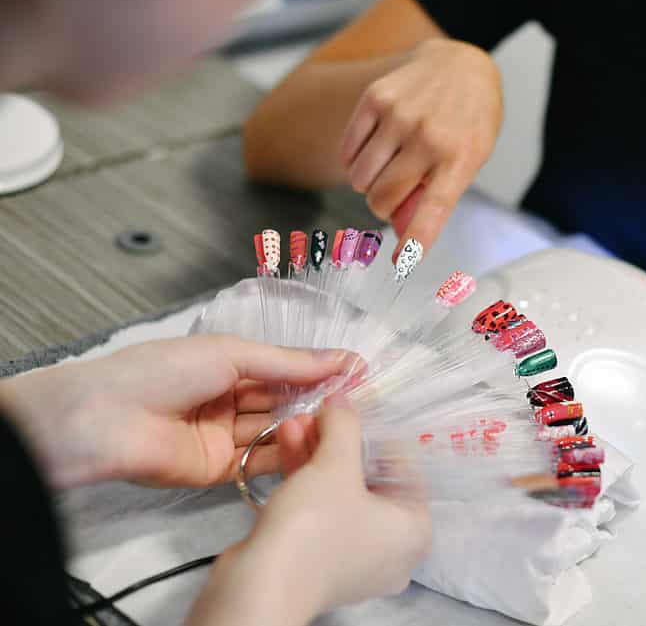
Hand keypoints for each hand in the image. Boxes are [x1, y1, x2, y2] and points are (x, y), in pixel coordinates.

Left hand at [0, 335, 352, 488]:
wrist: (107, 420)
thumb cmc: (162, 371)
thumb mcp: (231, 354)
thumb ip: (288, 363)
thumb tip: (341, 359)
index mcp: (225, 365)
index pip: (282, 368)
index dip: (317, 369)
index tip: (358, 371)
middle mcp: (228, 400)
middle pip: (282, 400)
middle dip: (317, 397)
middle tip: (359, 398)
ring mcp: (224, 436)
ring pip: (276, 430)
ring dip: (306, 425)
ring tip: (344, 420)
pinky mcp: (220, 470)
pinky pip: (260, 461)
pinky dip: (287, 453)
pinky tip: (316, 444)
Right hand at [188, 394, 430, 624]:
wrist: (261, 585)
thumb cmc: (315, 524)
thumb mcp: (335, 463)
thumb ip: (345, 426)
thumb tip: (343, 400)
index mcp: (415, 530)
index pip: (406, 467)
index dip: (376, 433)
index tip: (352, 410)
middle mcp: (393, 549)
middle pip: (371, 480)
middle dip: (340, 442)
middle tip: (320, 414)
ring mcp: (356, 559)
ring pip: (342, 494)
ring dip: (319, 455)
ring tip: (297, 421)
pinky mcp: (321, 562)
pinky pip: (323, 512)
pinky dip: (308, 480)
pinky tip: (287, 444)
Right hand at [341, 38, 502, 257]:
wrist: (462, 65)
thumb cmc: (468, 121)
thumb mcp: (470, 159)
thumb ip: (438, 196)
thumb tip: (402, 237)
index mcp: (460, 158)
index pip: (432, 210)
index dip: (415, 241)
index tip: (401, 263)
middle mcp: (429, 137)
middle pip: (382, 198)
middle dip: (382, 207)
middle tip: (392, 195)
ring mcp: (400, 115)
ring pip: (360, 178)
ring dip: (367, 184)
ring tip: (385, 169)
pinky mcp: (375, 98)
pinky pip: (348, 150)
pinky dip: (354, 161)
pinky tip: (372, 151)